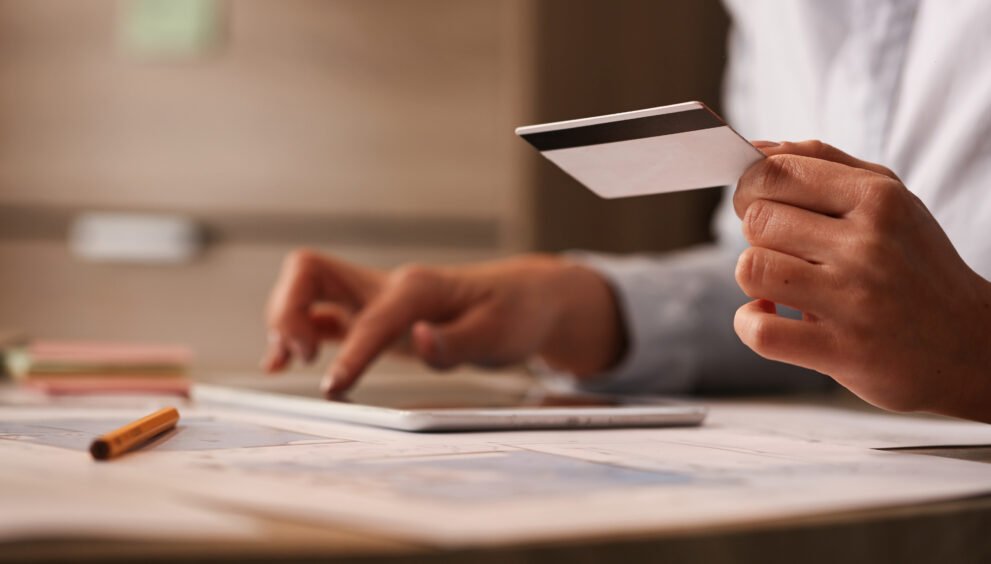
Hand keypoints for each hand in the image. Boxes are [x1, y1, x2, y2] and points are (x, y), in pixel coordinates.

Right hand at [262, 251, 624, 395]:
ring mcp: (373, 298)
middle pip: (311, 271)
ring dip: (283, 319)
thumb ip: (456, 341)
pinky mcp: (370, 315)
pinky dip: (293, 332)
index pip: (372, 318)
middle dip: (289, 308)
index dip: (351, 353)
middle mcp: (387, 286)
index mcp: (418, 289)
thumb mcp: (499, 334)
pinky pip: (318, 315)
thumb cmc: (512, 313)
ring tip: (282, 361)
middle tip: (297, 355)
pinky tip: (281, 361)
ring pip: (305, 288)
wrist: (522, 298)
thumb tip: (420, 340)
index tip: (333, 387)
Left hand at [733, 140, 990, 420]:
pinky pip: (760, 330)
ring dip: (755, 279)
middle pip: (757, 220)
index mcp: (878, 198)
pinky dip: (750, 324)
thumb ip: (821, 164)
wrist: (970, 345)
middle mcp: (868, 245)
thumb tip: (757, 150)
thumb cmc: (914, 265)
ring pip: (751, 269)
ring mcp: (855, 299)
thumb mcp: (888, 200)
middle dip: (758, 236)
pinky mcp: (842, 351)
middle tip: (784, 251)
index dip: (750, 189)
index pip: (775, 172)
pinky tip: (774, 317)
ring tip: (782, 285)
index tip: (757, 205)